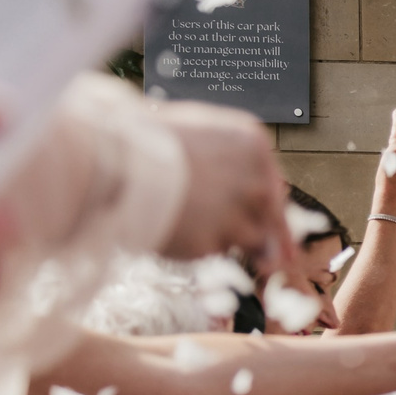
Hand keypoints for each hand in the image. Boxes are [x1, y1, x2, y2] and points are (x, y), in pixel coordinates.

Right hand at [154, 101, 291, 268]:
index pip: (275, 186)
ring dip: (223, 237)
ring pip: (248, 239)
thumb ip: (232, 160)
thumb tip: (262, 193)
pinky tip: (169, 223)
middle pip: (270, 217)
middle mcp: (253, 179)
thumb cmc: (143, 140)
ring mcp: (234, 214)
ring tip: (186, 217)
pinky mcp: (212, 243)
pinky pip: (210, 250)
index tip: (288, 240)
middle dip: (268, 240)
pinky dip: (194, 244)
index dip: (276, 214)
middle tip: (271, 261)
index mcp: (251, 144)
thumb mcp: (198, 133)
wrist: (107, 162)